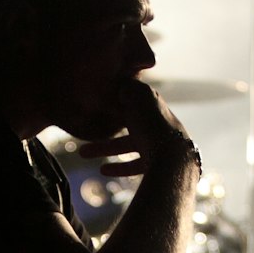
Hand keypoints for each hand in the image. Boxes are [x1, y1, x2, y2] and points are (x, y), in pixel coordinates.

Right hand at [78, 78, 193, 176]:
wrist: (171, 159)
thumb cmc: (151, 125)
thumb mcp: (137, 96)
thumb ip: (128, 86)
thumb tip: (121, 82)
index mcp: (155, 107)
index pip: (136, 100)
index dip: (119, 100)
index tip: (100, 103)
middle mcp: (159, 125)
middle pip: (128, 125)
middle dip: (105, 128)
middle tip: (85, 128)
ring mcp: (159, 146)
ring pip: (128, 146)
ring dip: (104, 149)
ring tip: (81, 153)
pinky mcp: (157, 166)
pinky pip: (135, 166)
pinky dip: (119, 167)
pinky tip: (103, 170)